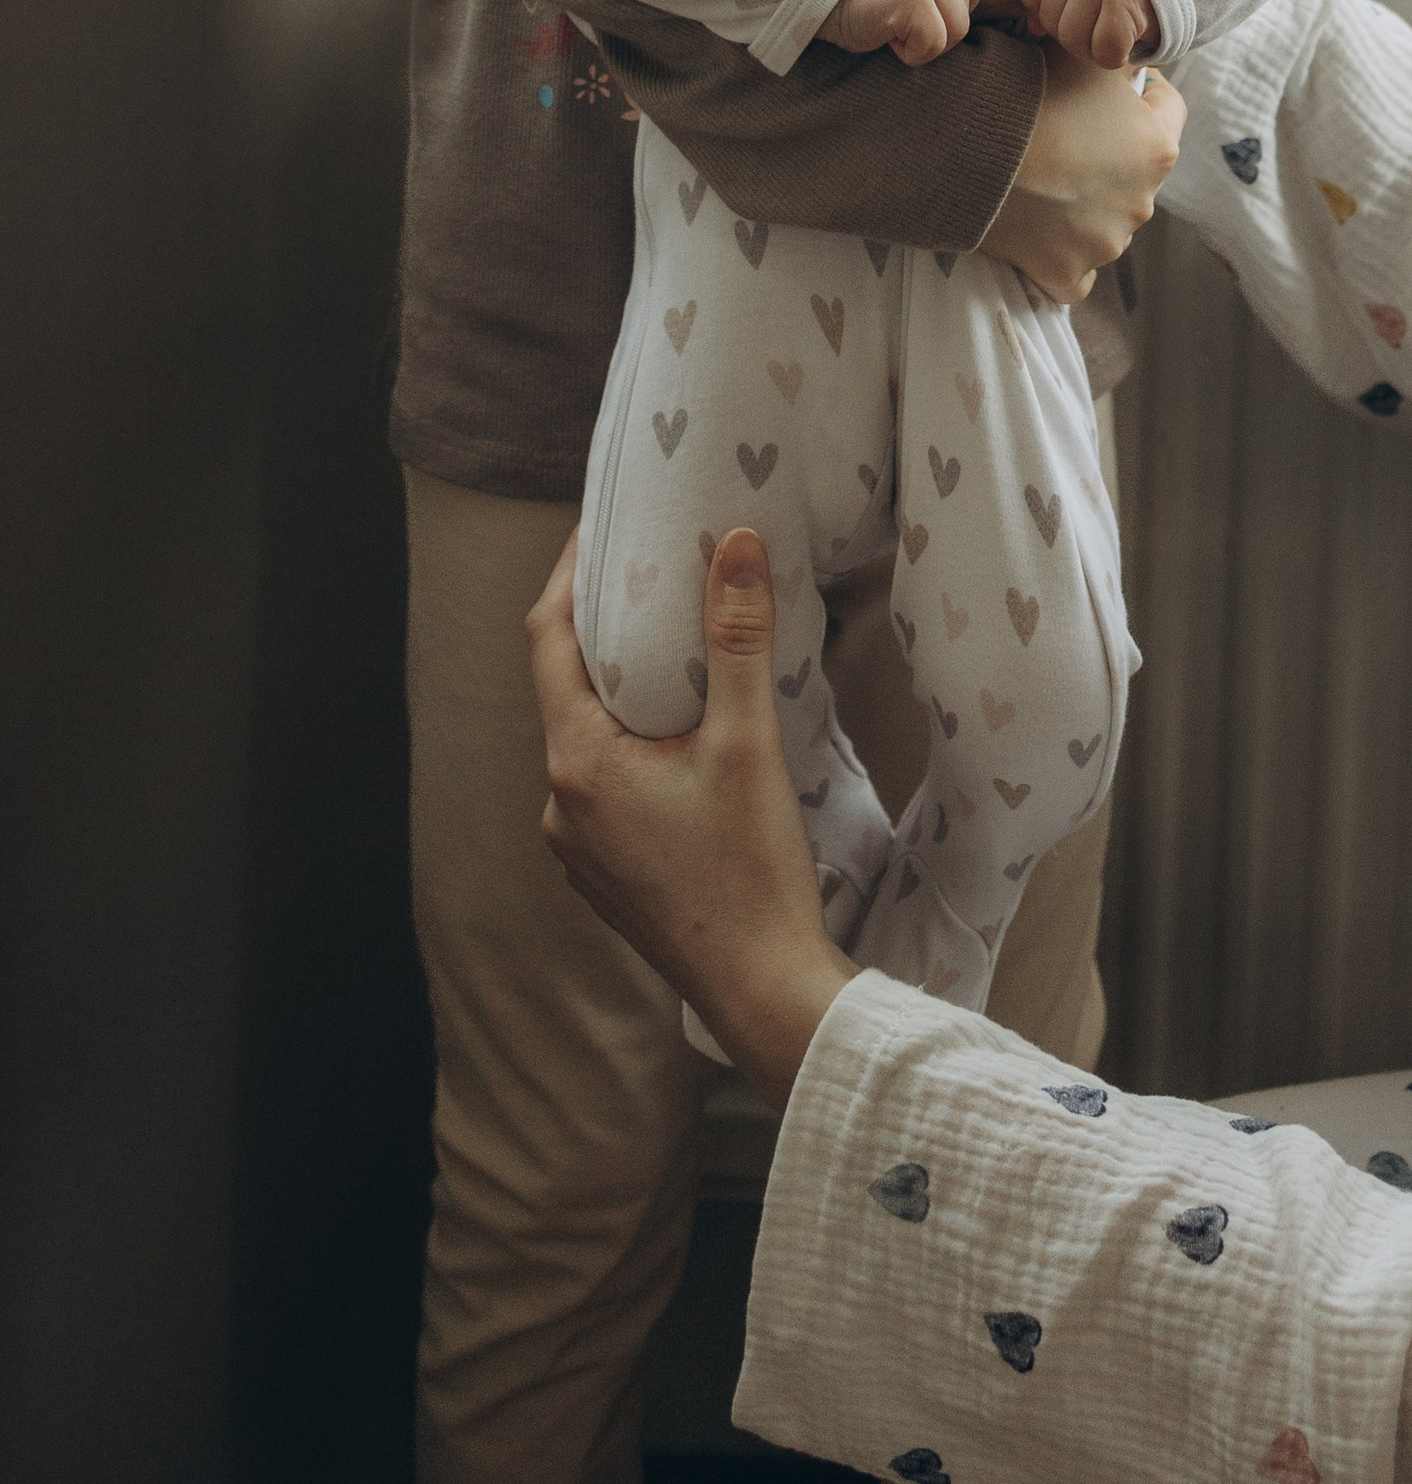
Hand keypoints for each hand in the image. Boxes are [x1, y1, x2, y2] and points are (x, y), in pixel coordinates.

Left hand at [530, 529, 852, 1112]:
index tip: (603, 523)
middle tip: (653, 566)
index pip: (547, 638)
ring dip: (623, 686)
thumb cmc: (751, 871)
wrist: (762, 992)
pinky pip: (604, 781)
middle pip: (565, 684)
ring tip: (677, 641)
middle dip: (605, 624)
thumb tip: (735, 542)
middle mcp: (559, 803)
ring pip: (588, 735)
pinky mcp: (606, 873)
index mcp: (577, 762)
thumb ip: (737, 638)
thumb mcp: (748, 741)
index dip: (569, 572)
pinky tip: (684, 732)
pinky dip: (634, 740)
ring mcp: (578, 846)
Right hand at [821, 0, 985, 63]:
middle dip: (934, 31)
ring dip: (923, 43)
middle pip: (966, 14)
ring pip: (956, 32)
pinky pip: (933, 44)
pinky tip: (885, 36)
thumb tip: (963, 21)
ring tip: (891, 28)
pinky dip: (910, 53)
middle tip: (896, 23)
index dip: (951, 12)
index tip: (917, 15)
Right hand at [980, 44, 1183, 301]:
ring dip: (1084, 205)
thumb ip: (1112, 57)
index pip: (1169, 107)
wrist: (968, 148)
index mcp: (1157, 147)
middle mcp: (1144, 201)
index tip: (1114, 84)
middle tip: (1062, 134)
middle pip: (1135, 170)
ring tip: (1039, 181)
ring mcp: (1106, 243)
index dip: (1144, 89)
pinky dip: (1062, 257)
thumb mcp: (1080, 54)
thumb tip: (1121, 61)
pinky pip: (1076, 272)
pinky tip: (1040, 235)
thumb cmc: (1029, 93)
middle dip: (1109, 153)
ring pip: (1107, 221)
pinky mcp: (1068, 274)